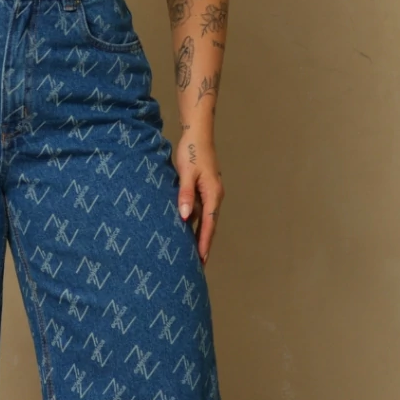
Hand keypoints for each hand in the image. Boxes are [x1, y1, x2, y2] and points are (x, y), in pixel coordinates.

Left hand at [173, 136, 222, 264]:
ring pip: (205, 219)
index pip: (209, 225)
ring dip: (199, 235)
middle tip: (199, 264)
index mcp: (213, 195)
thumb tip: (184, 217)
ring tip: (193, 253)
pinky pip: (200, 211)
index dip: (204, 243)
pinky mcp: (203, 189)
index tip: (201, 260)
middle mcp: (214, 196)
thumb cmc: (191, 152)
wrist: (197, 135)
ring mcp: (210, 193)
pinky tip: (186, 230)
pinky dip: (194, 223)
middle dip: (204, 245)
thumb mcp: (186, 174)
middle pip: (209, 226)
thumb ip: (185, 195)